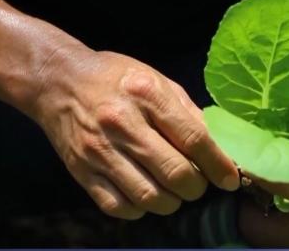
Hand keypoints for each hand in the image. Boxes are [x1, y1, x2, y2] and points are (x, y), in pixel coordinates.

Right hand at [27, 48, 239, 219]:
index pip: (194, 138)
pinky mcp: (82, 172)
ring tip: (173, 191)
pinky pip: (119, 207)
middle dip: (196, 187)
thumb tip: (219, 146)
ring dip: (171, 202)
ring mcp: (99, 151)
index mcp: (147, 95)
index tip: (230, 179)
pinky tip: (145, 194)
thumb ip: (188, 112)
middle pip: (175, 173)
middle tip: (198, 184)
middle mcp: (122, 124)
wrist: (58, 82)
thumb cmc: (115, 78)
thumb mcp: (156, 80)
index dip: (218, 164)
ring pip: (150, 198)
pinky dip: (140, 209)